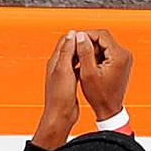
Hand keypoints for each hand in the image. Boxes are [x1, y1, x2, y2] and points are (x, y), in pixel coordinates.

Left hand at [32, 31, 84, 150]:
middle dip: (82, 44)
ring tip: (95, 53)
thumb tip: (72, 34)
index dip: (77, 36)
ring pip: (75, 59)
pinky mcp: (70, 83)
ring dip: (84, 54)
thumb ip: (66, 52)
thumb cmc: (60, 96)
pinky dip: (85, 65)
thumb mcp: (64, 70)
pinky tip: (93, 67)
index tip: (89, 35)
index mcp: (55, 61)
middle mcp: (58, 67)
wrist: (60, 116)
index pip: (65, 41)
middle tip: (95, 43)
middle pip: (70, 49)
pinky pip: (78, 70)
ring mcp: (64, 75)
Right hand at [75, 27, 133, 122]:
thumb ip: (85, 52)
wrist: (109, 108)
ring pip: (104, 44)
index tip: (74, 40)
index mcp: (119, 56)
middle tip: (76, 49)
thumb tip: (80, 36)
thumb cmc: (100, 96)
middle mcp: (124, 55)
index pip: (101, 34)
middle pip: (103, 38)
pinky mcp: (120, 62)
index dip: (86, 35)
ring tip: (81, 59)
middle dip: (88, 42)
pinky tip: (88, 63)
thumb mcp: (88, 73)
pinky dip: (96, 55)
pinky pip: (106, 51)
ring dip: (91, 49)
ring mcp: (124, 58)